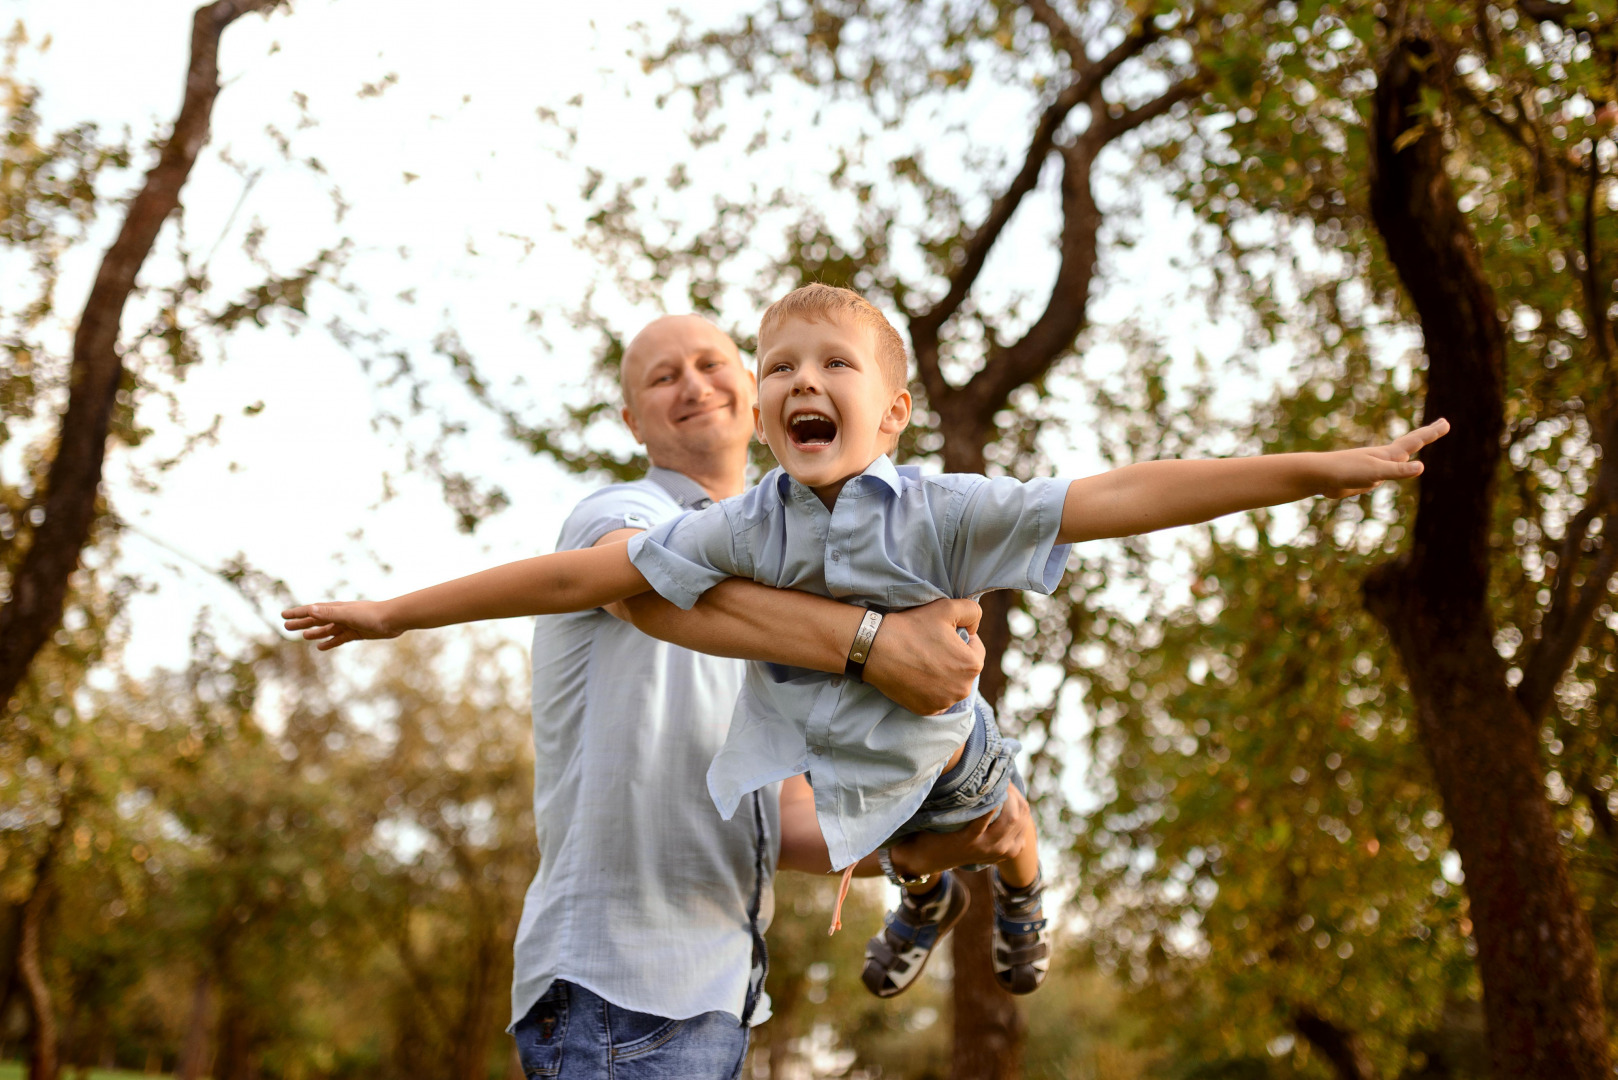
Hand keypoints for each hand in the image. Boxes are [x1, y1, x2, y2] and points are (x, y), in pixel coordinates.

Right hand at [281, 600, 398, 649]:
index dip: (297, 613)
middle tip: (286, 626)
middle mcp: (341, 615)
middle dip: (302, 622)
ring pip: (327, 629)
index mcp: (336, 608)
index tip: (283, 615)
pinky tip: (321, 647)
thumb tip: (310, 610)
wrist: (394, 619)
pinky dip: (329, 642)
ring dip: (314, 632)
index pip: (312, 610)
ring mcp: (349, 624)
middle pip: (317, 619)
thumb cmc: (372, 615)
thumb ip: (329, 613)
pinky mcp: (357, 633)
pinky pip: (339, 638)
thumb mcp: (348, 614)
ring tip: (302, 636)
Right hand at [863, 598, 985, 714]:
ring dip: (942, 674)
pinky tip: (915, 675)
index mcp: (972, 665)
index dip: (960, 637)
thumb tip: (974, 628)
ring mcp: (943, 702)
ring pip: (950, 684)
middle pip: (963, 668)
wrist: (875, 648)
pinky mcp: (926, 711)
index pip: (975, 647)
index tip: (941, 633)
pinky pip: (935, 698)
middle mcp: (962, 689)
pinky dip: (929, 689)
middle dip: (952, 657)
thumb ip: (972, 611)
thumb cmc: (911, 627)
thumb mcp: (947, 607)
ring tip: (921, 660)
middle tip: (930, 646)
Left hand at [888, 785, 1029, 877]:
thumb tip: (1004, 786)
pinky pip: (984, 819)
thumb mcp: (985, 837)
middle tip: (999, 777)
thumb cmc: (957, 840)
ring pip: (1009, 817)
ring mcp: (986, 847)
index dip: (1017, 794)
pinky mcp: (968, 842)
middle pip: (1020, 814)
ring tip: (992, 781)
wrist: (928, 858)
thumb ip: (998, 820)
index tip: (1005, 780)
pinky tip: (982, 790)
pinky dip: (986, 804)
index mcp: (1010, 847)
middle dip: (1012, 792)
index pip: (1024, 814)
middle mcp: (1003, 849)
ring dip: (1002, 795)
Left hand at [1316, 418, 1448, 497]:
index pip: (1416, 441)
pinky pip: (1385, 472)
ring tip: (1416, 445)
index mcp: (1388, 454)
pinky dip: (1392, 468)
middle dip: (1426, 436)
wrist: (1319, 477)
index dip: (1432, 433)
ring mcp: (1374, 466)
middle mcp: (1384, 457)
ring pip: (1397, 458)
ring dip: (1409, 451)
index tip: (1446, 422)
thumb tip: (1421, 467)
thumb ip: (1398, 471)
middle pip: (1410, 445)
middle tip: (1441, 424)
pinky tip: (1387, 472)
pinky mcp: (1364, 477)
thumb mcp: (1375, 472)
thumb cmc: (1345, 471)